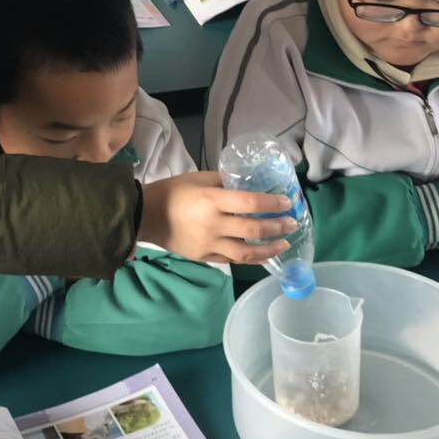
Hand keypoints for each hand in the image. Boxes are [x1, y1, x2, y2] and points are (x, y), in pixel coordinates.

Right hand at [140, 172, 296, 265]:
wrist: (146, 215)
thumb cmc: (174, 192)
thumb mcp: (200, 178)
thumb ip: (225, 182)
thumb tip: (249, 185)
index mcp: (212, 201)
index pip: (251, 203)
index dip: (273, 204)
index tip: (288, 203)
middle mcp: (214, 225)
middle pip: (253, 229)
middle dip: (277, 227)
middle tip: (291, 223)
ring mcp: (209, 244)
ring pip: (247, 253)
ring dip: (270, 250)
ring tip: (284, 244)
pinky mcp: (205, 257)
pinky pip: (233, 260)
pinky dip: (251, 258)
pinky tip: (263, 254)